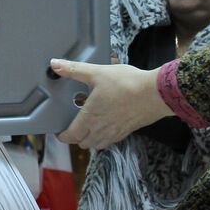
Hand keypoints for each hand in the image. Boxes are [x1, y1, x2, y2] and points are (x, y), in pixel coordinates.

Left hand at [52, 59, 170, 148]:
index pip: (71, 136)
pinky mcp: (128, 131)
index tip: (60, 131)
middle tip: (74, 126)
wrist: (156, 93)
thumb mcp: (97, 73)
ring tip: (89, 127)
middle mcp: (100, 129)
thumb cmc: (125, 83)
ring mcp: (115, 132)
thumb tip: (54, 64)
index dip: (63, 136)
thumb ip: (75, 70)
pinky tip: (107, 126)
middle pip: (83, 142)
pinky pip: (111, 141)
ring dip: (90, 139)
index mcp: (89, 117)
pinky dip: (104, 138)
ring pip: (97, 144)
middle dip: (76, 137)